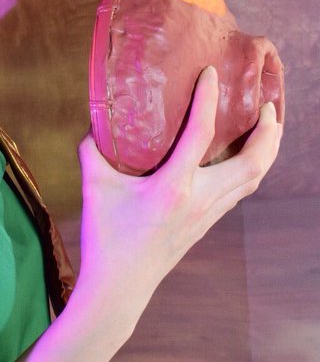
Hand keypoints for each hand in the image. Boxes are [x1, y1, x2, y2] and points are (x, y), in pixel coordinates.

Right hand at [75, 66, 282, 328]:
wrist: (119, 289)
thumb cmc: (105, 238)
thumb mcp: (93, 188)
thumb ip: (93, 150)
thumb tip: (95, 123)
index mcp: (173, 188)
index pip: (201, 134)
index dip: (208, 99)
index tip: (212, 72)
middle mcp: (199, 201)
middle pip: (253, 165)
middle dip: (268, 133)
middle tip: (268, 105)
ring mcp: (207, 215)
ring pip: (252, 180)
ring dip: (266, 151)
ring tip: (268, 126)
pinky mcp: (206, 225)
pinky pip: (239, 191)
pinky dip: (249, 169)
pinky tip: (243, 158)